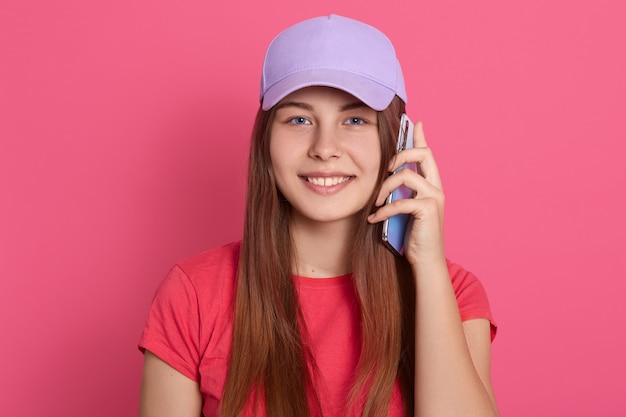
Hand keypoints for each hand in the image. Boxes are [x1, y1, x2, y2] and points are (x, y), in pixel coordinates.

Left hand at [368, 122, 445, 266]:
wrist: (425, 262)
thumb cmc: (412, 237)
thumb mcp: (404, 210)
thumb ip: (400, 194)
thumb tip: (383, 180)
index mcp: (432, 185)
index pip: (428, 154)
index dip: (421, 138)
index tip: (416, 123)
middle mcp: (437, 188)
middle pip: (423, 154)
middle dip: (400, 155)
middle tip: (385, 168)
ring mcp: (435, 198)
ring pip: (406, 176)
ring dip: (385, 188)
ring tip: (374, 203)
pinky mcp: (428, 210)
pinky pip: (400, 201)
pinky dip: (383, 210)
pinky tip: (374, 219)